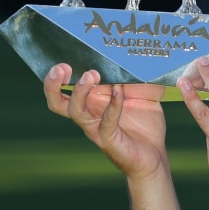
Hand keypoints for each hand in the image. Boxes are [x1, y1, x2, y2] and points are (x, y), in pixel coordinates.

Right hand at [44, 64, 168, 179]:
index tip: (62, 60)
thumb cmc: (145, 125)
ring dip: (80, 93)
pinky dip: (113, 105)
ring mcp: (96, 128)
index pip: (64, 90)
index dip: (57, 77)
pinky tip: (119, 92)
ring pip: (75, 112)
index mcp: (91, 103)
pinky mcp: (109, 139)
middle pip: (57, 102)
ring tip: (90, 76)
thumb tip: (140, 54)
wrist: (155, 156)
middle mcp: (89, 115)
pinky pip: (106, 122)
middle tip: (61, 68)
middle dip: (53, 85)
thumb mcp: (142, 95)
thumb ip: (137, 77)